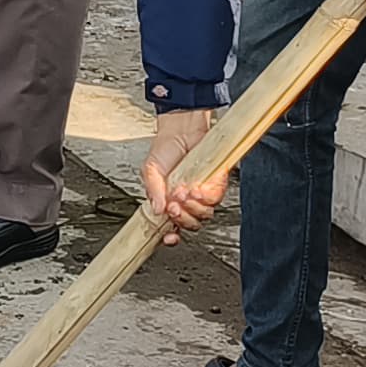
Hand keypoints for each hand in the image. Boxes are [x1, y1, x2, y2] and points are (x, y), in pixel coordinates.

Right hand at [141, 110, 226, 239]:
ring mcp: (201, 195)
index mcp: (168, 203)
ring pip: (203, 216)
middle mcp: (186, 202)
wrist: (182, 129)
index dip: (171, 237)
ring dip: (192, 207)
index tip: (169, 237)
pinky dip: (204, 198)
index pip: (172, 228)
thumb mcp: (150, 170)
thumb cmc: (165, 149)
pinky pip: (215, 200)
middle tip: (173, 205)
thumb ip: (152, 191)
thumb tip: (156, 211)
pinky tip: (194, 188)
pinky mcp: (215, 184)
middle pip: (189, 225)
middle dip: (181, 219)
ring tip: (181, 191)